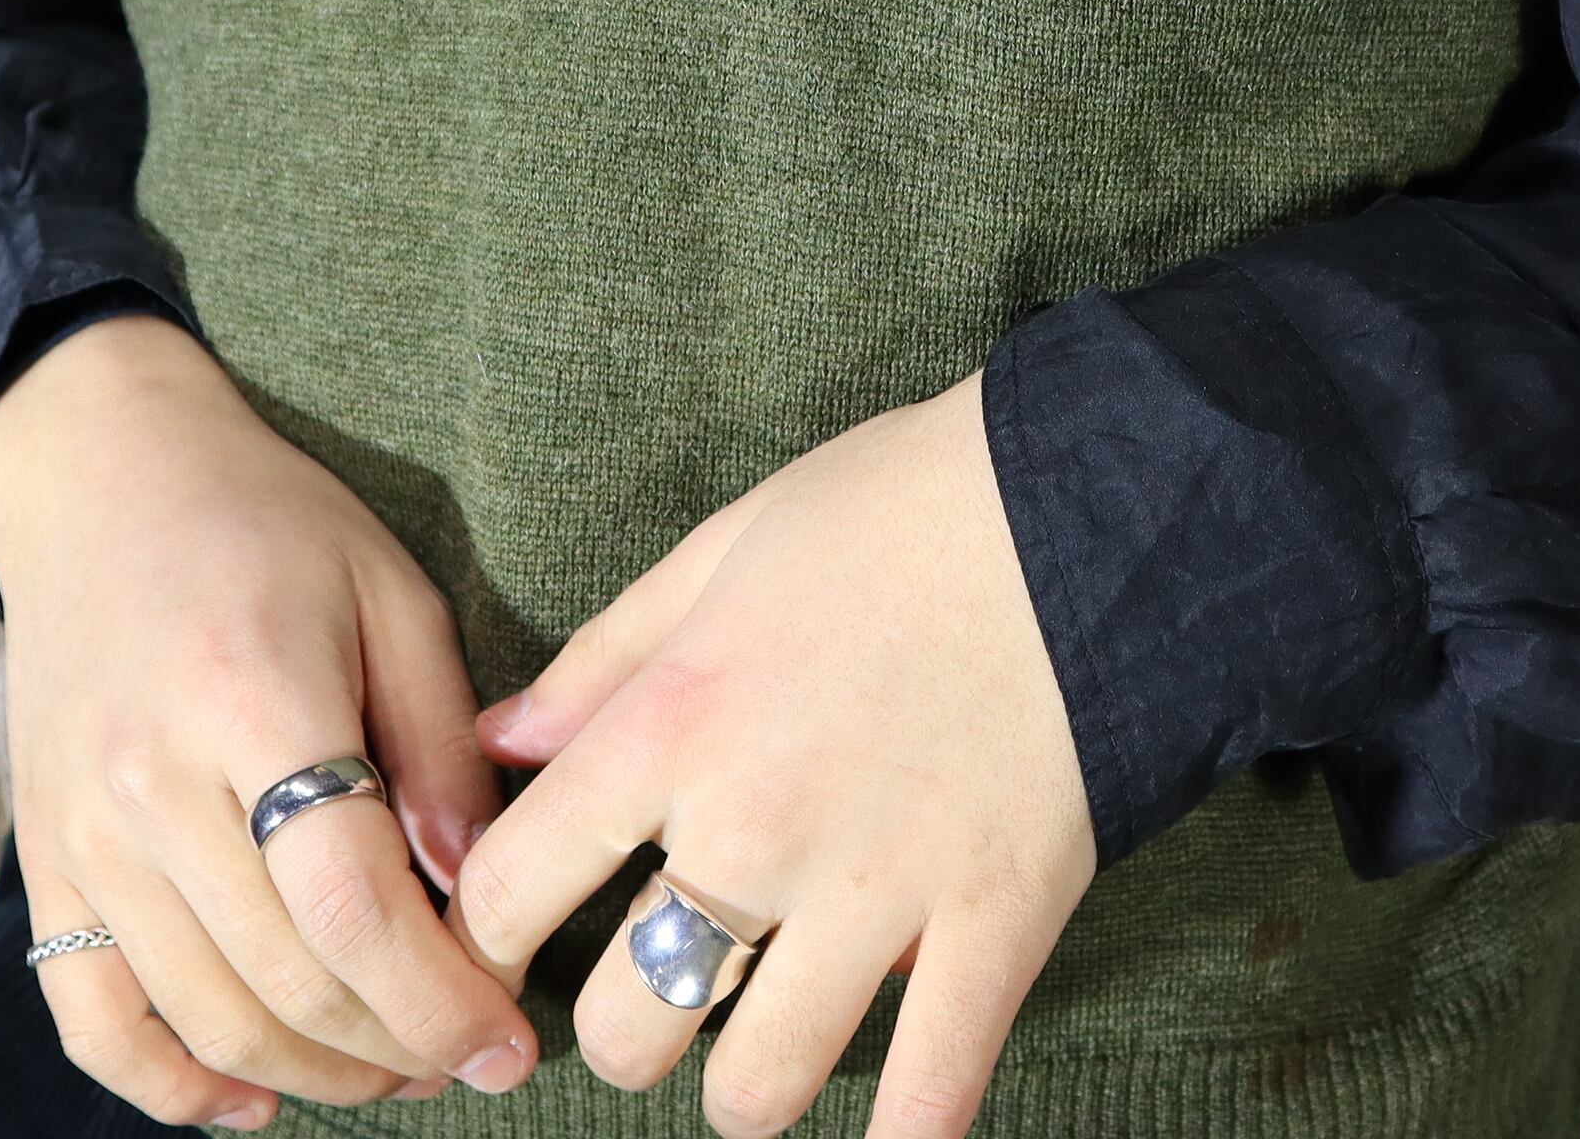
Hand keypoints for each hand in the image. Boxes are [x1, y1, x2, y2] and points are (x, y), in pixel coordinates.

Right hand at [0, 313, 538, 1125]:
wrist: (101, 477)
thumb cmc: (271, 522)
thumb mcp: (391, 593)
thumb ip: (438, 744)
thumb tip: (481, 887)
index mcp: (256, 701)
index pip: (350, 906)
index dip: (440, 996)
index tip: (509, 1041)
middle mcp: (154, 785)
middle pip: (286, 978)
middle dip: (396, 1045)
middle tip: (470, 1058)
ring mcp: (83, 836)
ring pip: (205, 1017)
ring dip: (312, 1074)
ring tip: (398, 1071)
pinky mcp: (43, 861)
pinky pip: (95, 1017)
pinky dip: (172, 1085)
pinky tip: (253, 1102)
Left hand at [448, 371, 1095, 1138]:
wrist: (1091, 502)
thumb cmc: (902, 503)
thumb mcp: (729, 543)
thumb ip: (609, 653)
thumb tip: (502, 741)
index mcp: (677, 724)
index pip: (513, 888)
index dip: (488, 931)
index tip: (509, 937)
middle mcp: (758, 830)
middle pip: (627, 1026)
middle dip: (625, 1026)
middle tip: (657, 985)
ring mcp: (878, 894)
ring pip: (759, 1088)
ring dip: (745, 1083)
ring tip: (763, 1039)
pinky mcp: (994, 926)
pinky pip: (929, 1097)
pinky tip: (887, 1130)